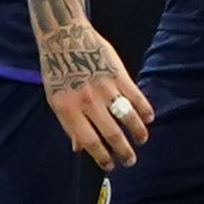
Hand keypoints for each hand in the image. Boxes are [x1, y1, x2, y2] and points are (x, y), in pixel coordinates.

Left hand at [37, 19, 152, 167]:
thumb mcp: (55, 99)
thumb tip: (78, 149)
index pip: (89, 141)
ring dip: (138, 132)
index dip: (102, 157)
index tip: (110, 166)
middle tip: (130, 160)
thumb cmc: (57, 70)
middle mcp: (87, 101)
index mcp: (68, 109)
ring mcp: (105, 88)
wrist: (65, 37)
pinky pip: (136, 97)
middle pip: (111, 133)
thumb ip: (68, 124)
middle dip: (123, 151)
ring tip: (141, 140)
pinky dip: (144, 110)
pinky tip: (148, 118)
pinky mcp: (118, 75)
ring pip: (127, 117)